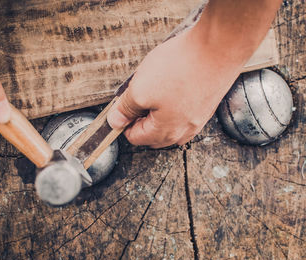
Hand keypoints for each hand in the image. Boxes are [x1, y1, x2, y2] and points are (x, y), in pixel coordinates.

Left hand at [107, 0, 281, 147]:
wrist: (219, 47)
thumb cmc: (181, 68)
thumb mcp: (140, 89)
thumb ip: (125, 109)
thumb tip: (115, 121)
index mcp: (166, 132)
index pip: (135, 138)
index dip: (124, 121)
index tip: (123, 104)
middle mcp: (184, 131)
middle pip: (152, 133)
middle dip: (141, 115)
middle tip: (139, 92)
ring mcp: (197, 119)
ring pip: (167, 121)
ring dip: (156, 108)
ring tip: (156, 85)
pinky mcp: (205, 104)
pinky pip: (181, 110)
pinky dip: (172, 101)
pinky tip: (172, 82)